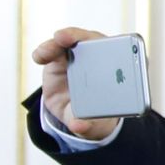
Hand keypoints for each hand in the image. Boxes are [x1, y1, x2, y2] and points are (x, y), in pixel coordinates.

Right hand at [32, 26, 120, 140]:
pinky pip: (53, 49)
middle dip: (84, 37)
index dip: (120, 47)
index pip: (125, 55)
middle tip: (67, 37)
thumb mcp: (92, 124)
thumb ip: (87, 125)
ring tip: (57, 41)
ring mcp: (81, 55)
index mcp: (118, 73)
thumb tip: (78, 127)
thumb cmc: (92, 116)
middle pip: (96, 41)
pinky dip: (46, 50)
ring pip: (74, 40)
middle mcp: (101, 59)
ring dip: (65, 37)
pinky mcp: (61, 57)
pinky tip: (39, 57)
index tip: (114, 46)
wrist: (73, 114)